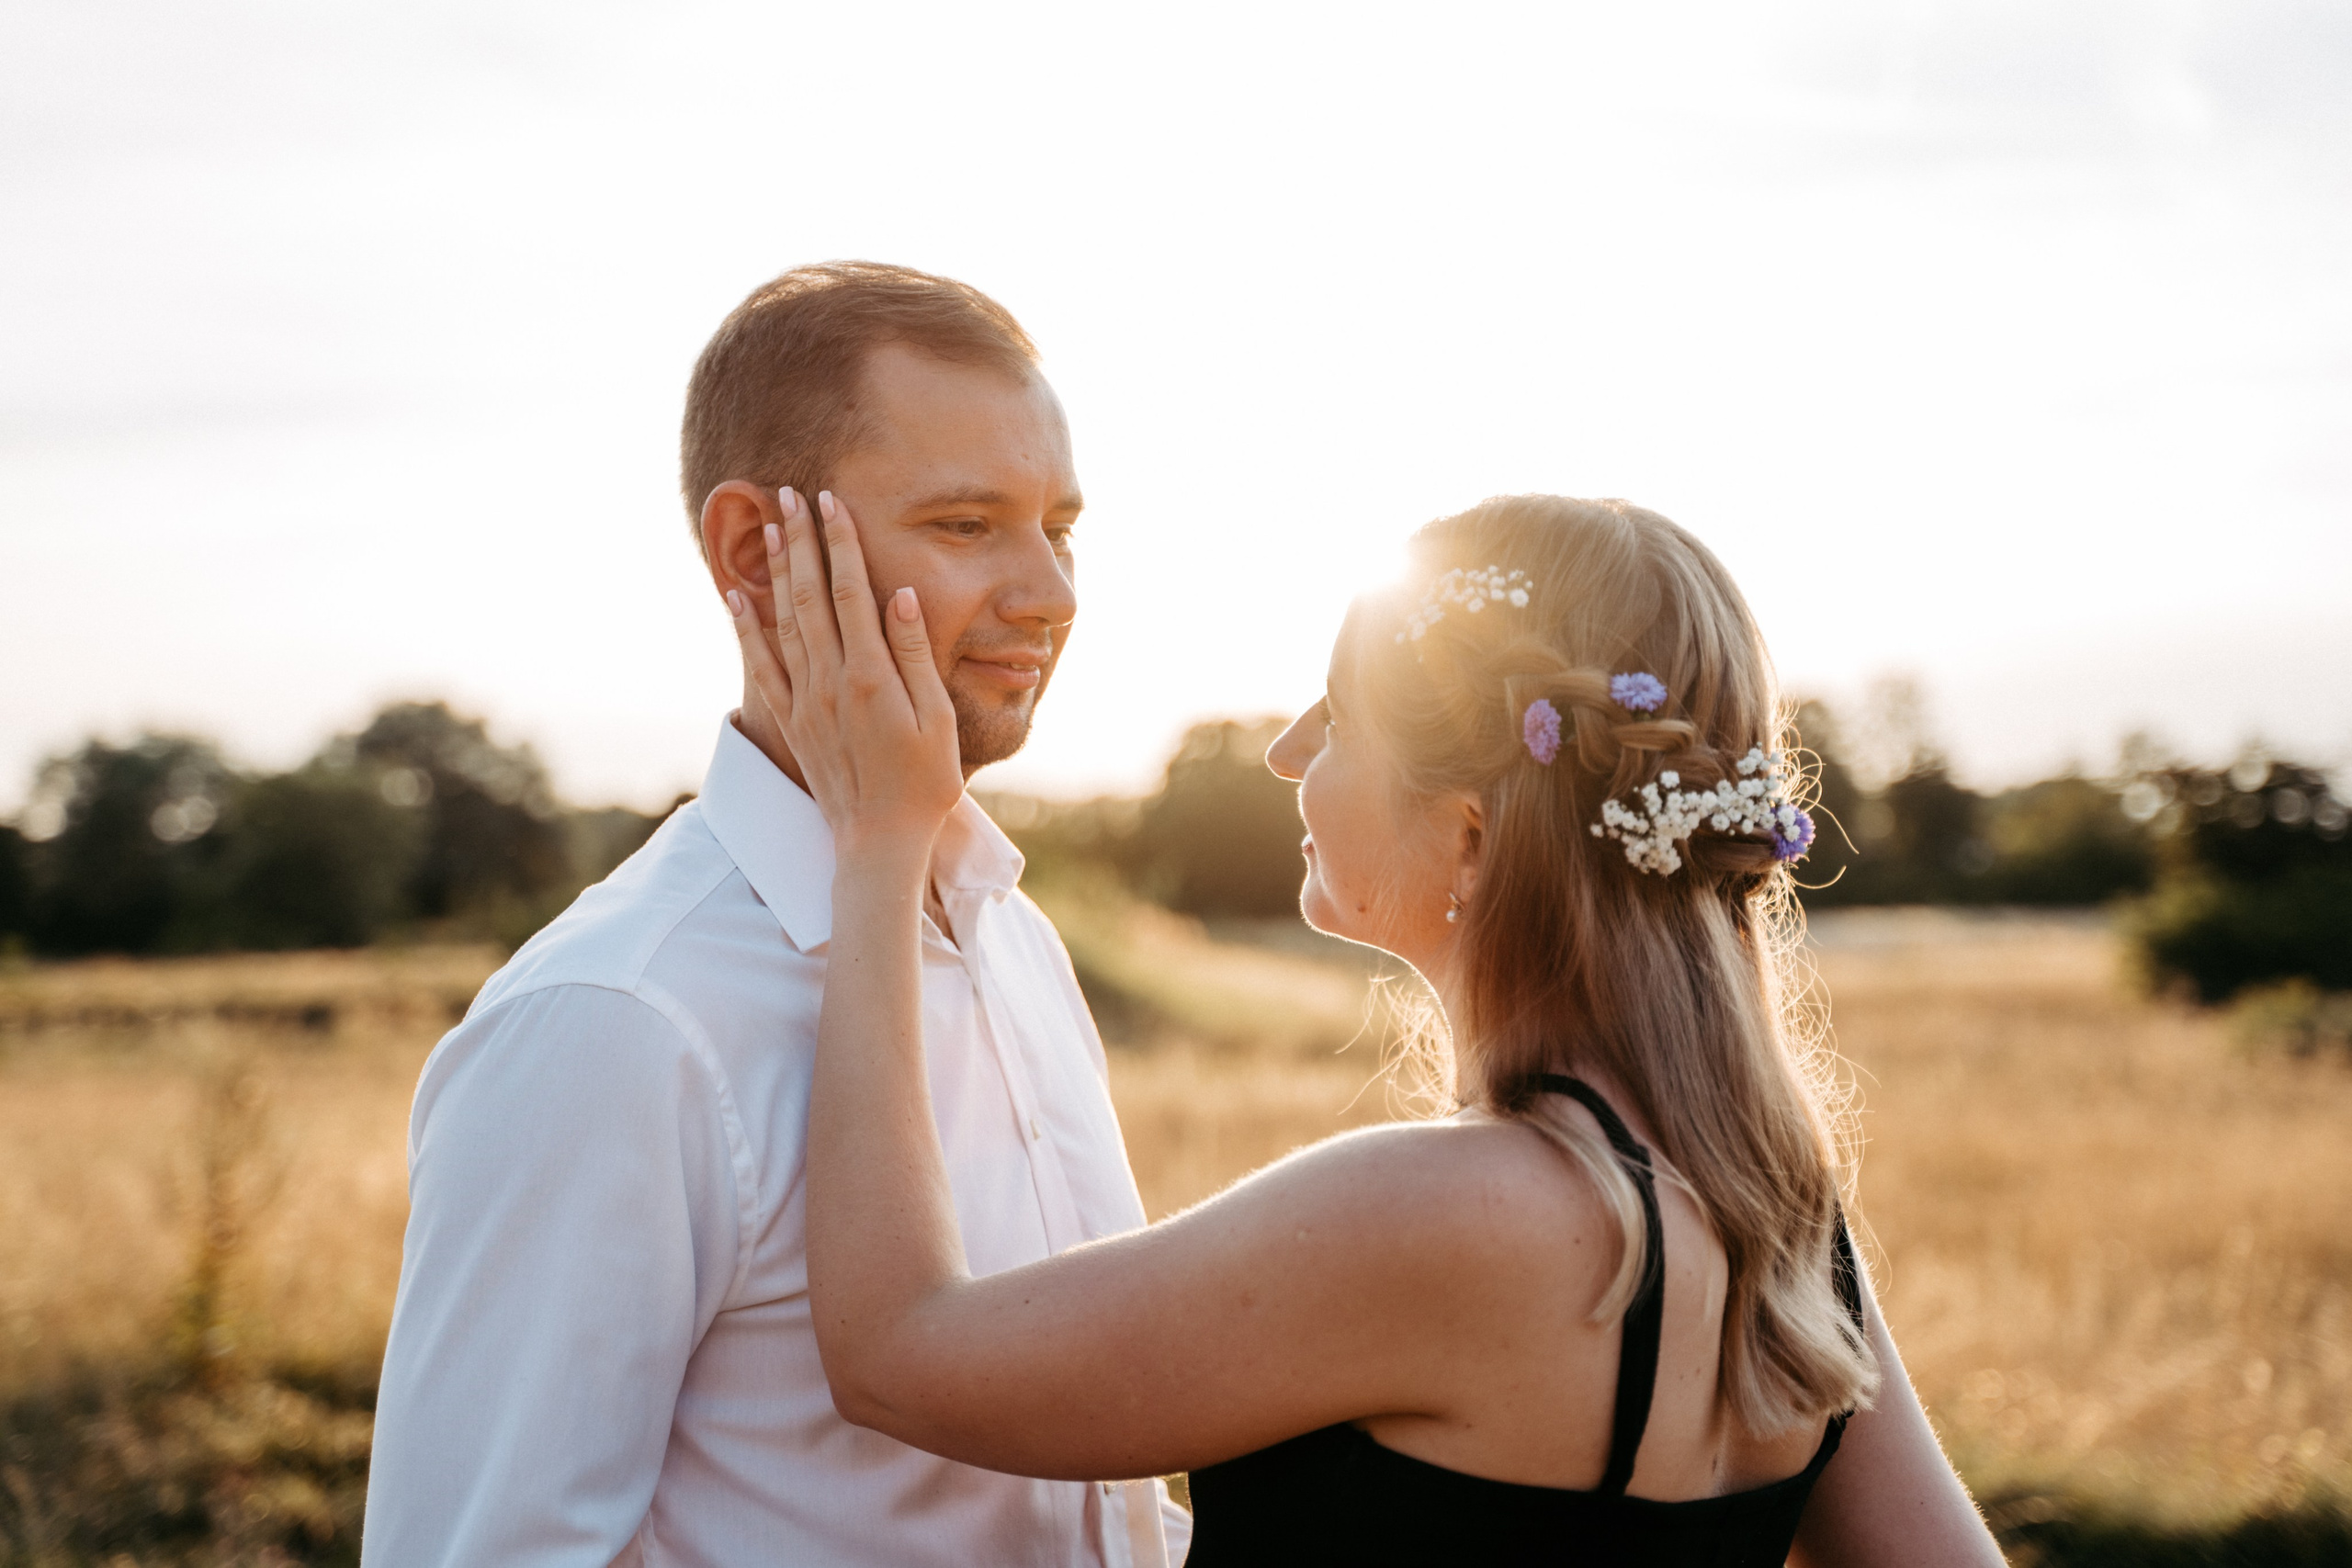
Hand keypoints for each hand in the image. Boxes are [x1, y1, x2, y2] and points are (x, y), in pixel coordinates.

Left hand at [728, 488, 963, 854]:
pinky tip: (738, 598)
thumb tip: (901, 597)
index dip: (842, 543)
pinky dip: (747, 629)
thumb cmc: (923, 784)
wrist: (878, 844)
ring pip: (785, 621)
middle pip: (812, 596)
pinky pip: (763, 667)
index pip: (852, 593)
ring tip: (771, 526)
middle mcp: (831, 682)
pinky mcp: (792, 722)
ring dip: (778, 571)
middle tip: (790, 494)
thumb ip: (918, 657)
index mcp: (872, 677)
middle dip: (802, 541)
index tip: (833, 502)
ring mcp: (806, 702)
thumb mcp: (938, 721)